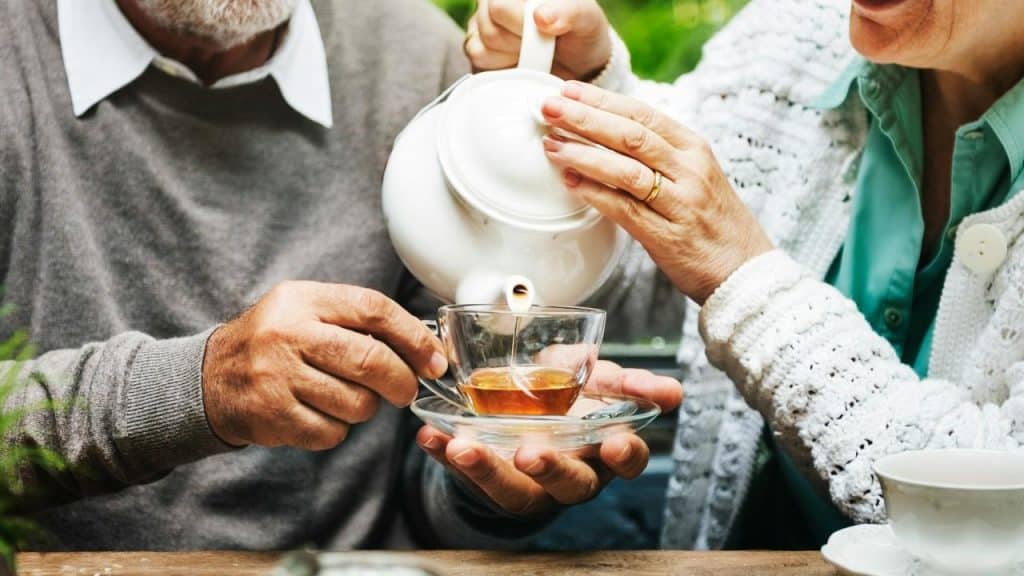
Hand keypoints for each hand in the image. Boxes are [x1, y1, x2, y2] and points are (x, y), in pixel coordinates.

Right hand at [202, 281, 446, 449]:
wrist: (209, 378)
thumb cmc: (276, 343)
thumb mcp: (307, 311)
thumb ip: (359, 320)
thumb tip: (426, 345)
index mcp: (303, 299)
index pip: (373, 309)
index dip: (414, 336)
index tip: (435, 359)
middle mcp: (288, 334)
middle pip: (370, 360)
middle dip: (402, 381)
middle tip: (406, 390)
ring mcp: (277, 377)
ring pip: (357, 403)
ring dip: (366, 408)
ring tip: (347, 397)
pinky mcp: (271, 416)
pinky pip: (332, 432)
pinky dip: (337, 429)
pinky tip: (320, 414)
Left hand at [417, 361, 681, 516]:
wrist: (526, 408)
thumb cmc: (570, 396)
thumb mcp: (596, 379)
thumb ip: (624, 381)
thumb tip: (664, 388)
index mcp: (605, 449)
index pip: (627, 460)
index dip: (625, 454)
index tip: (616, 441)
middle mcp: (571, 472)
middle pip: (569, 484)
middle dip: (552, 470)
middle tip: (529, 453)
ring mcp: (529, 482)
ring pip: (514, 491)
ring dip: (487, 470)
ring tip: (462, 447)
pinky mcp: (489, 480)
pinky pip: (466, 475)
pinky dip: (445, 455)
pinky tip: (430, 436)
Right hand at [465, 0, 611, 80]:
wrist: (578, 64)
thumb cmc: (581, 34)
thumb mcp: (587, 19)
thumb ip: (569, 12)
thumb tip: (540, 17)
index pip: (501, 6)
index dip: (521, 24)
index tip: (545, 30)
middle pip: (489, 27)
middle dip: (519, 43)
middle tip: (542, 43)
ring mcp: (481, 19)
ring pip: (480, 46)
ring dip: (511, 56)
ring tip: (532, 50)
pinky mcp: (475, 44)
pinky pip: (476, 60)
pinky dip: (500, 66)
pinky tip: (518, 59)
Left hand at [539, 82, 773, 303]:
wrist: (745, 270)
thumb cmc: (713, 222)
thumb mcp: (695, 175)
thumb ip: (659, 154)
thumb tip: (608, 132)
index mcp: (695, 149)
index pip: (643, 113)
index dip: (602, 101)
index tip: (569, 91)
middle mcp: (690, 170)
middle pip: (631, 135)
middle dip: (585, 118)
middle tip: (550, 108)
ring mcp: (680, 203)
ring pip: (626, 169)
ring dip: (583, 155)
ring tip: (552, 145)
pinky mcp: (667, 236)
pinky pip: (625, 209)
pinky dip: (594, 194)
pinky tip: (570, 183)